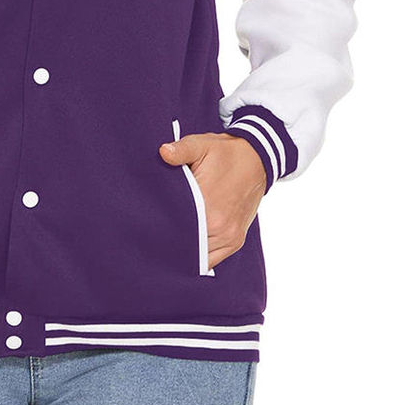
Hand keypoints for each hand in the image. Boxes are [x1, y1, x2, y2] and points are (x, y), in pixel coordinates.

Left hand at [159, 133, 266, 269]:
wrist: (257, 159)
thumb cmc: (224, 152)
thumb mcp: (201, 145)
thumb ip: (180, 150)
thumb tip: (163, 152)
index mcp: (209, 206)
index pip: (177, 230)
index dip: (161, 230)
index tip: (148, 225)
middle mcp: (221, 228)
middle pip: (187, 247)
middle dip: (170, 242)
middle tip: (152, 234)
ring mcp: (230, 237)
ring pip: (200, 257)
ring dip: (185, 251)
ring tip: (168, 238)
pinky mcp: (236, 240)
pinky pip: (213, 259)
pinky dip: (200, 255)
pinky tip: (186, 244)